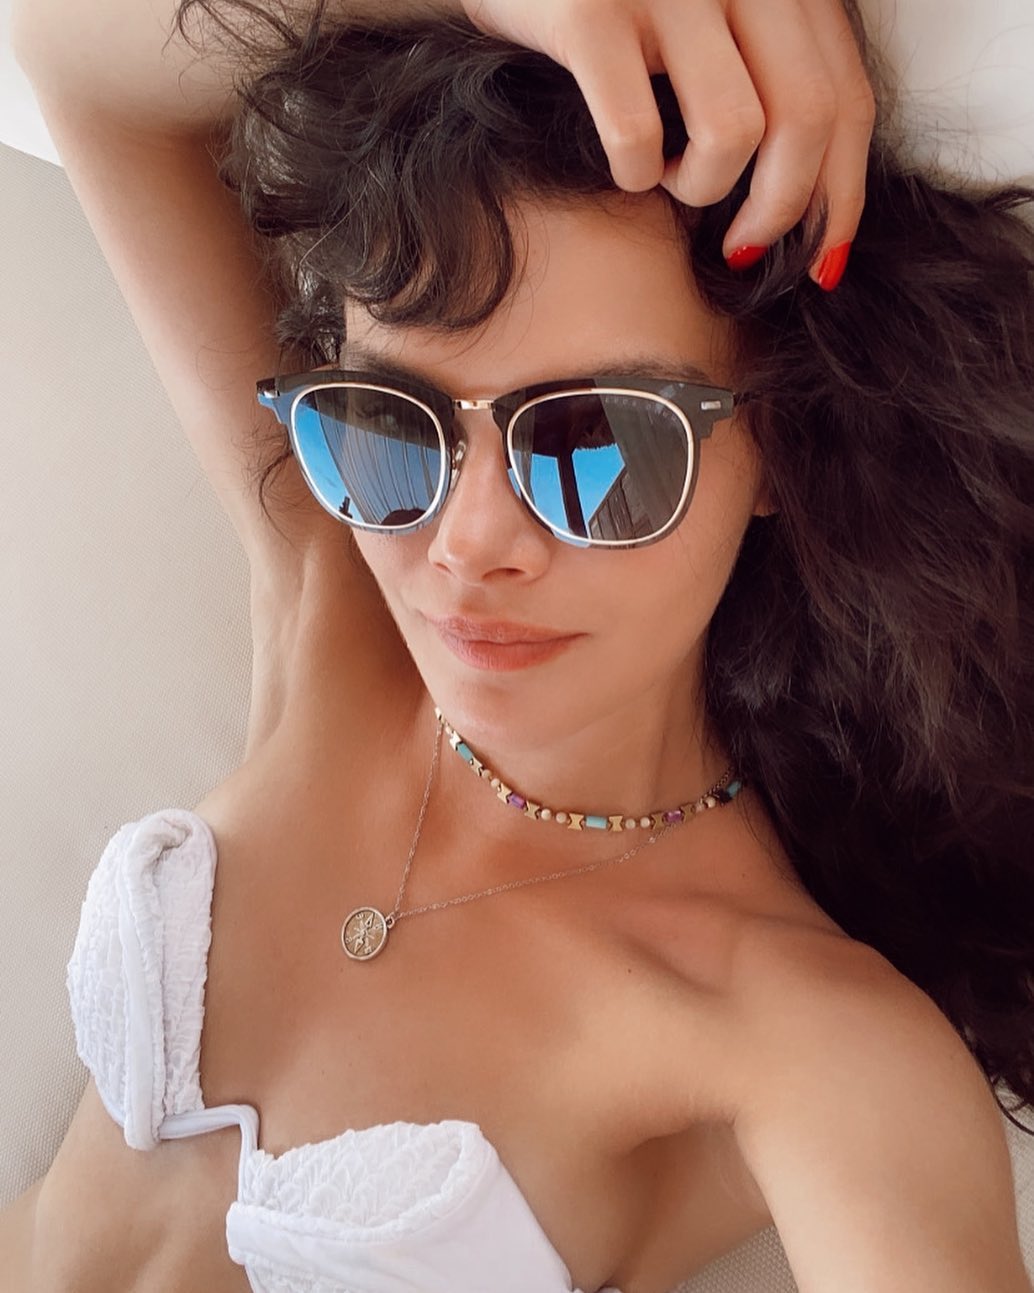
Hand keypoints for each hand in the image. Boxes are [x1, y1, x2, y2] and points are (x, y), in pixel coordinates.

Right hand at [461, 0, 875, 288]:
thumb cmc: (613, 6)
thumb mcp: (712, 22)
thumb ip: (770, 75)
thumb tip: (818, 202)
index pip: (848, 98)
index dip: (842, 196)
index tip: (819, 261)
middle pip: (808, 119)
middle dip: (779, 211)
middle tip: (740, 249)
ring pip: (733, 132)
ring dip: (701, 187)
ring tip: (667, 176)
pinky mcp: (587, 11)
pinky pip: (638, 135)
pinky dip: (636, 174)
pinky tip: (624, 165)